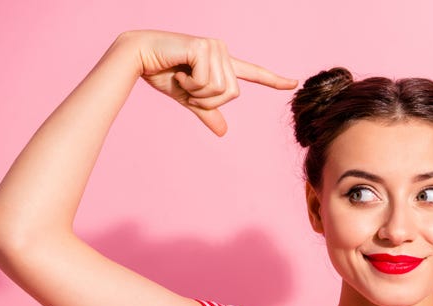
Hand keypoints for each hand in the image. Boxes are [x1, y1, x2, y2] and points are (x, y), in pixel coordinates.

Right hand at [127, 30, 297, 135]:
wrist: (138, 57)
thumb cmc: (162, 74)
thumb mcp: (189, 100)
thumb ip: (208, 112)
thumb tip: (224, 132)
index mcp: (222, 64)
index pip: (253, 73)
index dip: (274, 80)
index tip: (294, 83)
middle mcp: (223, 52)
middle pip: (233, 94)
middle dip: (208, 100)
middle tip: (188, 87)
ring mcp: (215, 47)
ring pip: (222, 90)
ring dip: (198, 93)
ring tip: (182, 77)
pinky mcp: (204, 47)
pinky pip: (208, 82)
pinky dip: (191, 85)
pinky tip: (179, 71)